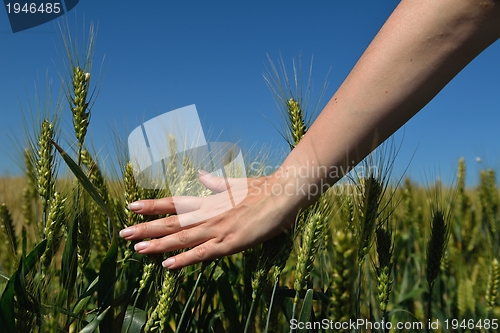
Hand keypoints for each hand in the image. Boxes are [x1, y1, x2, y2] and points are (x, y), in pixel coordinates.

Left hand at [119, 171, 297, 268]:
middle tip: (122, 233)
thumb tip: (200, 174)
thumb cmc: (262, 188)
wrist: (282, 195)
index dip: (152, 205)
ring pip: (181, 239)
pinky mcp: (229, 243)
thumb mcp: (235, 183)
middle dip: (145, 227)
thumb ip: (215, 182)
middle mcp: (208, 214)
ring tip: (136, 248)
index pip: (174, 203)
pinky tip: (166, 265)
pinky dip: (183, 260)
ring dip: (157, 244)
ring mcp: (217, 229)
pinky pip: (201, 254)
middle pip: (171, 222)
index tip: (132, 206)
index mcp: (209, 200)